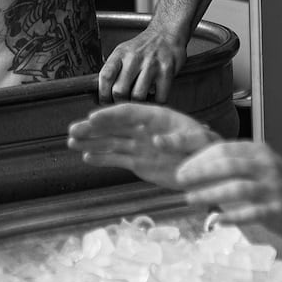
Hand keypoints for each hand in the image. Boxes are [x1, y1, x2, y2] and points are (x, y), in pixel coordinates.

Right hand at [68, 102, 213, 188]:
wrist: (209, 169)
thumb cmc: (205, 149)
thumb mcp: (197, 141)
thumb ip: (178, 140)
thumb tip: (156, 141)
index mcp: (156, 117)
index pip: (129, 112)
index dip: (110, 115)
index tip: (93, 117)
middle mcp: (143, 130)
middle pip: (114, 126)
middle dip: (93, 128)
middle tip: (72, 130)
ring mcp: (140, 146)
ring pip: (111, 143)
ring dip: (91, 142)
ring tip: (71, 142)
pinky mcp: (139, 163)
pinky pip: (117, 159)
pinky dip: (102, 159)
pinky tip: (86, 157)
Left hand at [97, 26, 185, 103]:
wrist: (167, 33)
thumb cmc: (143, 46)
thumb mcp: (123, 52)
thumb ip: (112, 70)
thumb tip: (98, 90)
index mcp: (120, 54)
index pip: (105, 77)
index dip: (102, 94)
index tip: (105, 102)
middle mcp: (134, 58)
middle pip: (120, 91)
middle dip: (119, 103)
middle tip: (123, 104)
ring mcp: (151, 65)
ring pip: (138, 97)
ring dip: (137, 105)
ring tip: (138, 102)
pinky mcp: (167, 72)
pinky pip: (158, 98)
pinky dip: (154, 103)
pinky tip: (153, 98)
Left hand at [175, 141, 281, 237]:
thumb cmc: (277, 185)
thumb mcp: (258, 165)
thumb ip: (233, 163)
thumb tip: (194, 164)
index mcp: (258, 152)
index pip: (223, 149)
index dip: (198, 158)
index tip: (179, 168)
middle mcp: (266, 166)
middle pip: (228, 165)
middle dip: (200, 172)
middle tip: (179, 180)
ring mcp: (273, 188)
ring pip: (237, 188)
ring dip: (210, 193)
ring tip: (190, 199)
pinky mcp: (278, 210)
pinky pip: (251, 213)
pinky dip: (231, 217)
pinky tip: (215, 221)